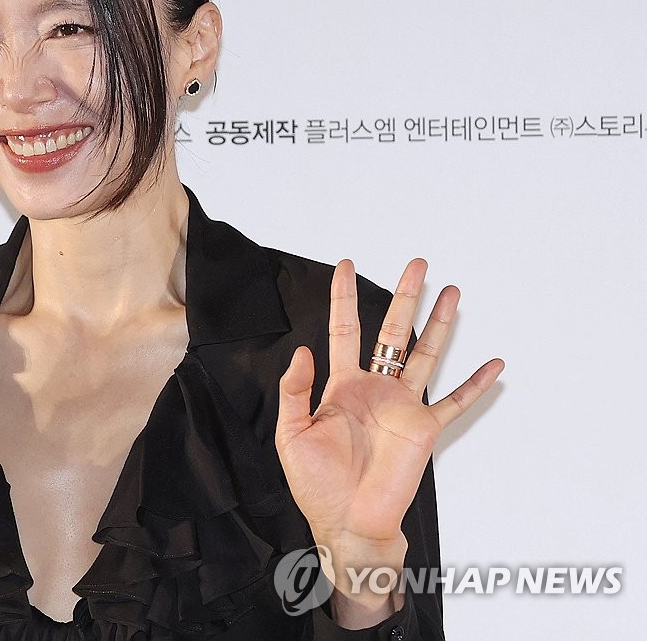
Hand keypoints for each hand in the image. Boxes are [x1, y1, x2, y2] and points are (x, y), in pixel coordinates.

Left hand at [275, 259, 502, 626]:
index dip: (343, 298)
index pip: (344, 331)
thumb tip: (302, 350)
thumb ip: (295, 390)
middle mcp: (376, 389)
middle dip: (405, 297)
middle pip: (392, 332)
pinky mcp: (424, 429)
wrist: (346, 521)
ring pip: (426, 355)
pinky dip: (475, 384)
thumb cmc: (315, 483)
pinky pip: (455, 402)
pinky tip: (493, 363)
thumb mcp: (291, 433)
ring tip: (452, 292)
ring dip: (440, 324)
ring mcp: (403, 406)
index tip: (344, 264)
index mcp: (342, 386)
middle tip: (417, 264)